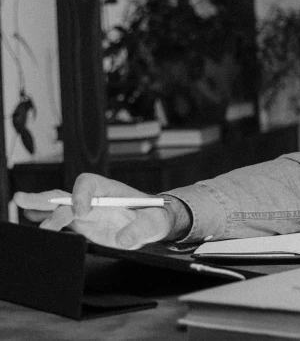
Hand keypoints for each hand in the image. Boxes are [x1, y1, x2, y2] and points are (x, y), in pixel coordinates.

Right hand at [13, 173, 174, 249]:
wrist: (154, 223)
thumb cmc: (155, 217)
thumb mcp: (154, 224)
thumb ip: (141, 230)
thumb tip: (124, 239)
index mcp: (111, 190)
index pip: (89, 183)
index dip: (81, 195)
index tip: (81, 212)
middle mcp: (94, 198)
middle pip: (67, 193)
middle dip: (47, 197)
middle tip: (25, 200)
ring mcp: (87, 211)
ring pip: (59, 206)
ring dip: (40, 206)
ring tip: (21, 204)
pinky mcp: (83, 225)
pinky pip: (62, 221)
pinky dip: (46, 220)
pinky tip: (31, 219)